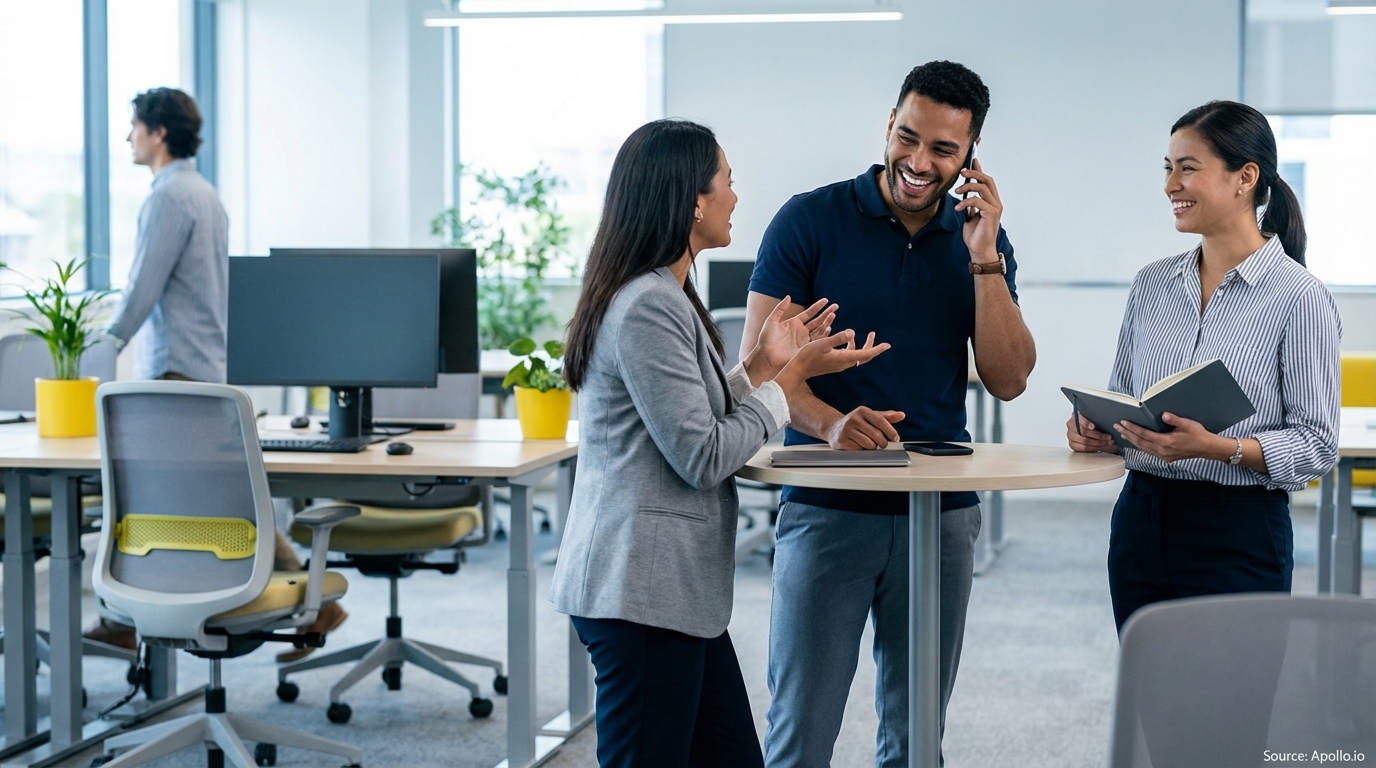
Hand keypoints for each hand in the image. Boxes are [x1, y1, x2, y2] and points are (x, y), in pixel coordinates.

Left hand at [746, 296, 836, 381]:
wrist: (766, 355)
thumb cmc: (766, 339)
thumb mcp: (772, 321)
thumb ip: (780, 309)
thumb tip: (788, 296)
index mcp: (794, 323)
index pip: (809, 312)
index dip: (817, 306)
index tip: (826, 300)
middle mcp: (801, 330)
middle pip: (817, 320)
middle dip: (826, 313)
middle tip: (836, 306)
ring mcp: (804, 339)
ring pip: (819, 329)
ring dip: (827, 322)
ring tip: (833, 315)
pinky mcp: (805, 348)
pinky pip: (817, 341)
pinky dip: (824, 335)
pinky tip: (829, 328)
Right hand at [773, 329, 889, 394]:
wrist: (798, 370)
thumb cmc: (807, 356)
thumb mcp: (822, 343)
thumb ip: (837, 338)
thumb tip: (852, 332)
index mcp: (844, 358)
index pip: (865, 354)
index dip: (877, 349)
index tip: (888, 345)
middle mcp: (844, 363)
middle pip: (864, 356)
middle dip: (872, 346)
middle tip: (874, 334)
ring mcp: (839, 365)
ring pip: (857, 356)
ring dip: (862, 346)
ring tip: (865, 335)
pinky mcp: (834, 364)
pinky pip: (849, 356)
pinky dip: (852, 347)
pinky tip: (847, 340)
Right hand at [826, 406, 905, 449]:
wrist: (834, 428)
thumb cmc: (856, 423)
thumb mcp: (871, 417)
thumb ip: (887, 417)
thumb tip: (901, 415)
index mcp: (862, 410)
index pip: (880, 421)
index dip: (890, 431)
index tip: (896, 438)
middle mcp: (853, 419)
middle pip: (876, 435)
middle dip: (882, 442)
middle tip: (882, 443)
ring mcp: (846, 430)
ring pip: (868, 444)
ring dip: (872, 447)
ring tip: (869, 443)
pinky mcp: (841, 441)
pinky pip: (859, 450)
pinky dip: (862, 450)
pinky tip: (859, 445)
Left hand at [953, 158, 1003, 264]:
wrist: (979, 250)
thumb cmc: (974, 235)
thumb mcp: (969, 215)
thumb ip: (969, 203)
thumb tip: (964, 191)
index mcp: (991, 201)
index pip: (987, 180)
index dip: (980, 169)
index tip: (972, 160)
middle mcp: (996, 202)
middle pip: (987, 180)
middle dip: (974, 173)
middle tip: (961, 172)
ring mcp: (995, 208)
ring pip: (982, 188)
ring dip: (967, 187)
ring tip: (956, 193)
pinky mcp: (991, 214)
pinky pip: (978, 201)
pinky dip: (966, 202)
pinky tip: (958, 208)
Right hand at [1066, 414, 1117, 453]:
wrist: (1086, 429)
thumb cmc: (1092, 423)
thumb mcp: (1093, 417)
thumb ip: (1095, 417)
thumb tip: (1106, 419)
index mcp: (1075, 417)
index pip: (1079, 419)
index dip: (1086, 423)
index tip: (1093, 426)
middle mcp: (1071, 426)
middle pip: (1083, 432)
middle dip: (1098, 435)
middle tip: (1109, 437)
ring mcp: (1071, 436)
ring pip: (1085, 442)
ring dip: (1098, 443)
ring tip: (1108, 442)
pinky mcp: (1073, 445)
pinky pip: (1083, 448)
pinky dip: (1093, 448)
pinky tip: (1100, 446)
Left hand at [1113, 412, 1230, 462]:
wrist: (1207, 448)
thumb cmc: (1198, 435)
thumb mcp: (1187, 424)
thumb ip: (1174, 419)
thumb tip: (1163, 415)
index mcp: (1166, 442)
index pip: (1144, 434)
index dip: (1132, 428)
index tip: (1123, 422)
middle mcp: (1162, 450)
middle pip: (1140, 442)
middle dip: (1127, 433)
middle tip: (1117, 426)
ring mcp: (1163, 455)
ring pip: (1143, 448)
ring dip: (1132, 440)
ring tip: (1122, 433)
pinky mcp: (1166, 457)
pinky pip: (1148, 451)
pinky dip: (1140, 445)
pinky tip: (1135, 441)